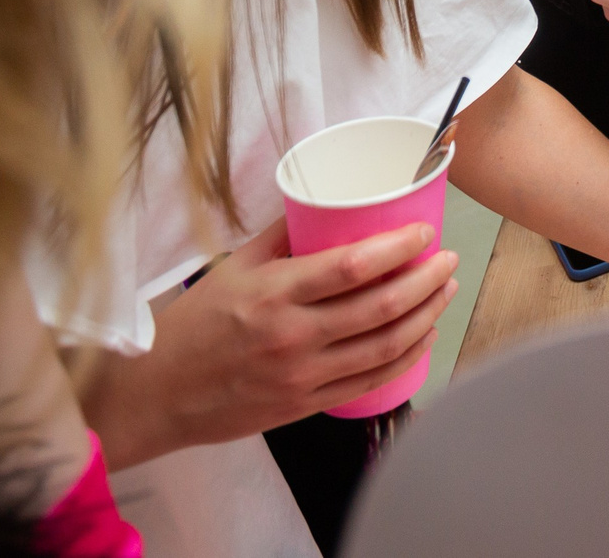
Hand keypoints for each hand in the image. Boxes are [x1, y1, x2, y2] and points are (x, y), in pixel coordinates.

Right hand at [83, 217, 456, 466]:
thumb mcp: (234, 268)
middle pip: (380, 307)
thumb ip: (282, 236)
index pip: (351, 267)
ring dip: (426, 316)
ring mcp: (303, 375)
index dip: (397, 247)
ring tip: (445, 290)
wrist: (160, 394)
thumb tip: (325, 203)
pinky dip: (406, 357)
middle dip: (426, 280)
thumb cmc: (195, 324)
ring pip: (385, 345)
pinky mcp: (306, 404)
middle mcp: (294, 336)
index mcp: (275, 295)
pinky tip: (423, 335)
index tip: (424, 231)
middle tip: (448, 259)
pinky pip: (371, 382)